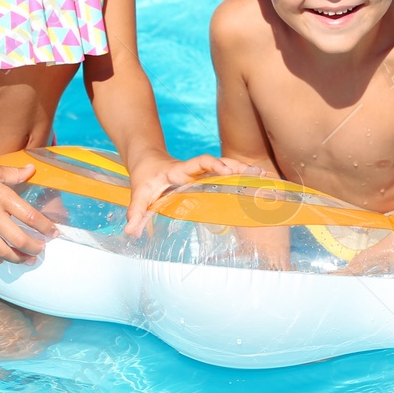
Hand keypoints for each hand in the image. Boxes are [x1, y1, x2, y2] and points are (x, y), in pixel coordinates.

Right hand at [0, 158, 57, 264]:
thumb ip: (14, 174)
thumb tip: (32, 169)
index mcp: (2, 196)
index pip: (30, 217)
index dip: (46, 227)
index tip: (54, 233)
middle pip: (19, 239)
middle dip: (35, 248)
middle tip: (42, 249)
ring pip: (2, 251)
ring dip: (18, 258)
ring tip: (27, 260)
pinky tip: (2, 258)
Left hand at [123, 153, 263, 235]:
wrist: (147, 160)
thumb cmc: (144, 177)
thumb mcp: (138, 192)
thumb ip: (135, 212)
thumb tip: (130, 232)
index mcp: (179, 170)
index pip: (198, 162)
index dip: (212, 164)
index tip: (224, 169)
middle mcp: (194, 169)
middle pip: (218, 163)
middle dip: (237, 166)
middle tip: (256, 171)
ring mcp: (201, 173)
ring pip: (225, 167)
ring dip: (242, 170)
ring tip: (263, 175)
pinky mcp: (205, 177)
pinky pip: (224, 175)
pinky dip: (239, 177)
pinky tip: (255, 181)